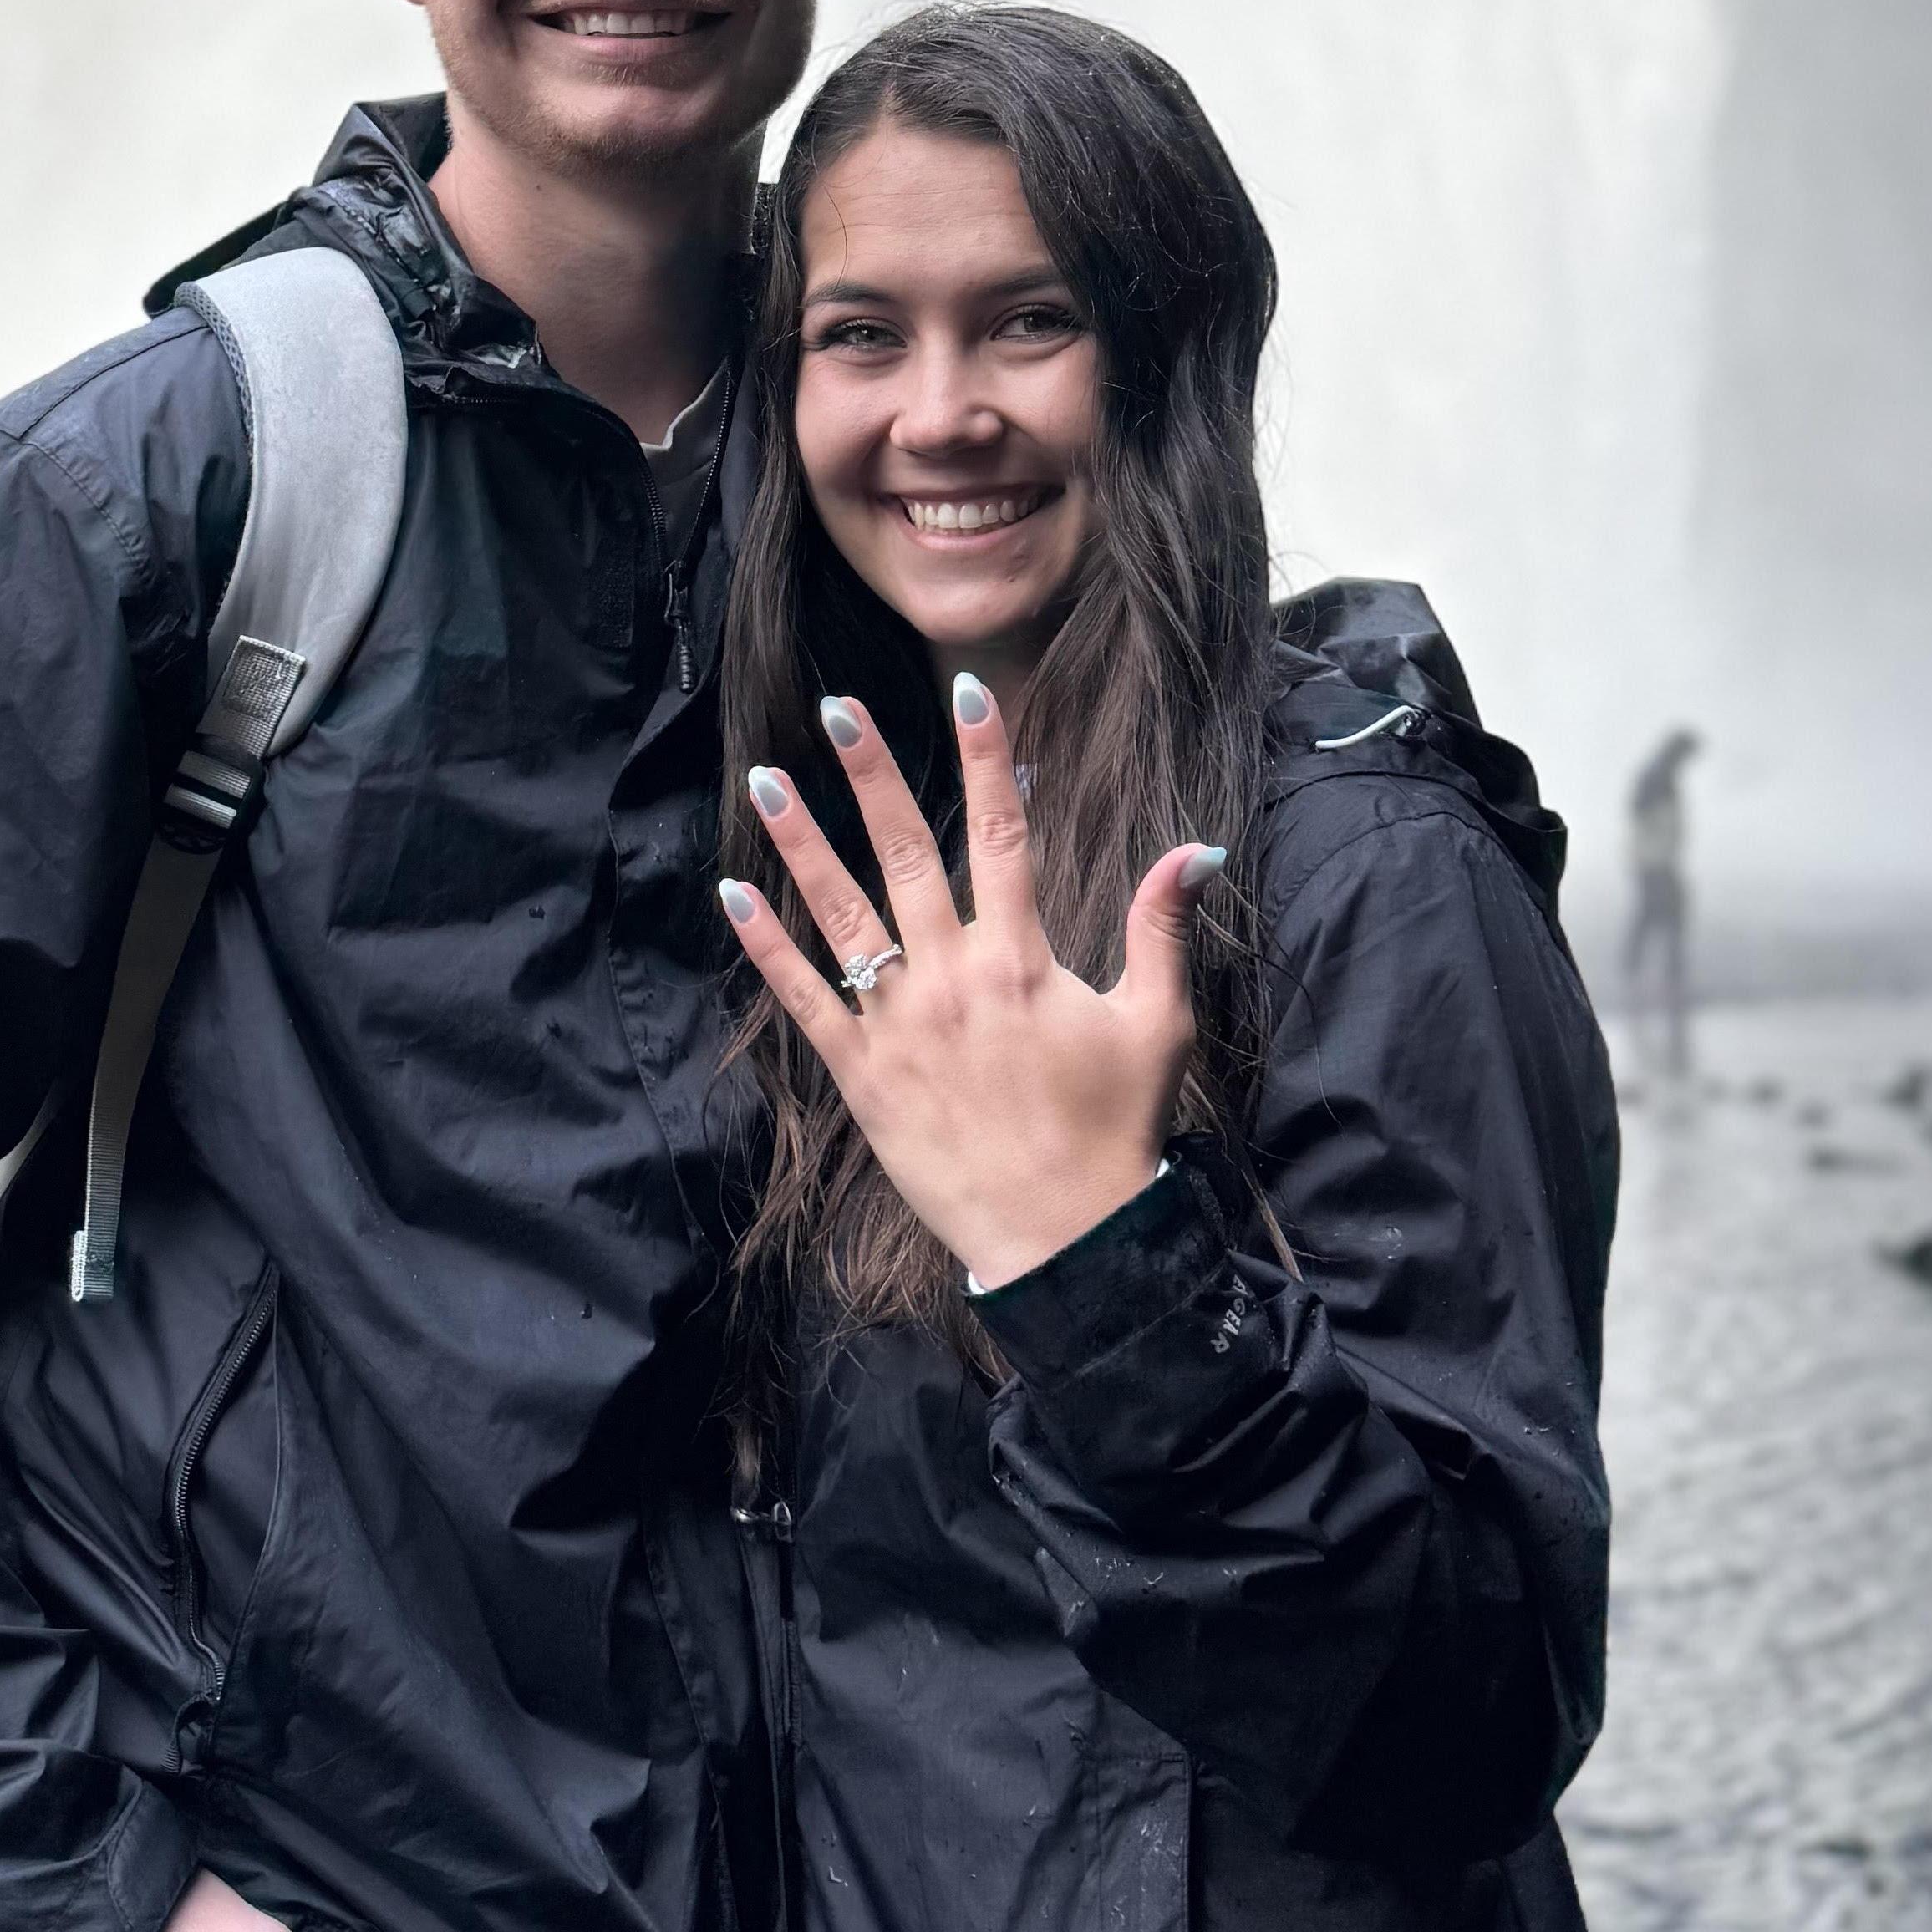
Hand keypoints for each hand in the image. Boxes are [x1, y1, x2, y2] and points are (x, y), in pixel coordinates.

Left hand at [725, 676, 1218, 1293]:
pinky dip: (767, 948)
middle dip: (871, 774)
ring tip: (766, 778)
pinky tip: (733, 895)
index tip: (968, 690)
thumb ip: (1164, 929)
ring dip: (801, 842)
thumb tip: (1198, 849)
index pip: (1002, 833)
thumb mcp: (1158, 1024)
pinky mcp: (860, 1075)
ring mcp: (899, 1024)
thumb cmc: (1116, 1130)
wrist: (1064, 1241)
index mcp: (1024, 959)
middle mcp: (953, 977)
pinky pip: (802, 1001)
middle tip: (837, 709)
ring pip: (842, 913)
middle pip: (906, 852)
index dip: (987, 757)